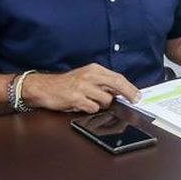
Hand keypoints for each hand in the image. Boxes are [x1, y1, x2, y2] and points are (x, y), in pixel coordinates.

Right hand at [21, 63, 140, 113]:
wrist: (43, 87)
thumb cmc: (67, 84)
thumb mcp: (86, 77)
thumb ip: (102, 82)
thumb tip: (122, 91)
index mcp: (94, 69)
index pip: (118, 77)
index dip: (130, 87)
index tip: (137, 95)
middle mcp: (89, 76)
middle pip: (117, 84)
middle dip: (129, 93)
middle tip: (135, 100)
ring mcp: (83, 87)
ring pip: (106, 100)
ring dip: (101, 104)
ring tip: (90, 101)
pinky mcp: (76, 98)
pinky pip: (93, 108)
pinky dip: (90, 109)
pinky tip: (81, 105)